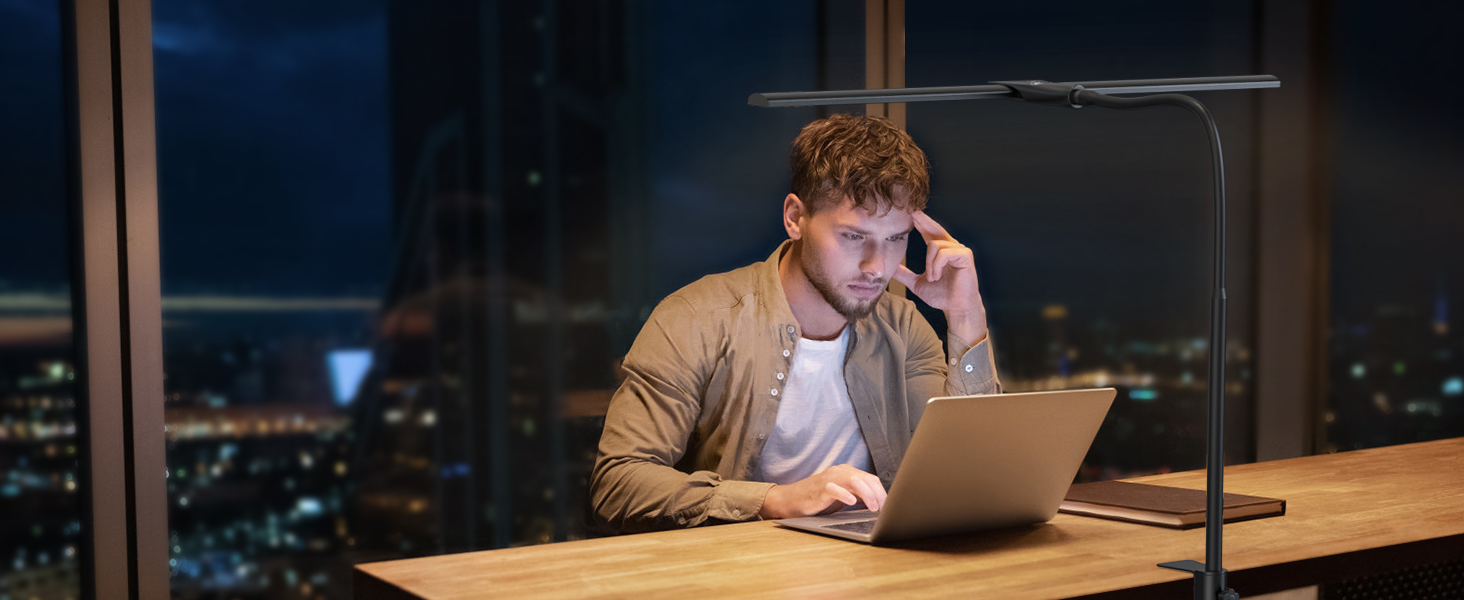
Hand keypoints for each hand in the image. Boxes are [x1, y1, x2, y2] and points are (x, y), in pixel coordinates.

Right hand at [757, 464, 886, 518]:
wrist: (791, 500)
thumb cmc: (817, 500)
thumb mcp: (841, 497)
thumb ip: (857, 496)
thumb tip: (878, 505)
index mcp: (846, 472)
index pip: (870, 478)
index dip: (881, 492)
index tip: (888, 506)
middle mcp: (839, 472)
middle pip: (865, 478)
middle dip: (878, 494)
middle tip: (883, 508)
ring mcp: (829, 478)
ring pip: (854, 480)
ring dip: (867, 494)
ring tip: (873, 507)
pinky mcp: (819, 488)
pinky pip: (834, 488)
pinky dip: (845, 494)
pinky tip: (852, 502)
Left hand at [890, 211, 988, 342]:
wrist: (955, 308)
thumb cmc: (940, 296)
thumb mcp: (916, 283)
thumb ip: (904, 274)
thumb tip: (889, 267)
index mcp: (940, 252)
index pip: (929, 234)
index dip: (921, 224)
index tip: (911, 215)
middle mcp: (951, 248)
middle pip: (935, 229)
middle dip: (924, 221)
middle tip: (913, 213)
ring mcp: (959, 251)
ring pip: (935, 245)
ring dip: (929, 263)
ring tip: (932, 277)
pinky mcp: (965, 256)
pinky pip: (944, 253)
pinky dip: (936, 265)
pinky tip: (936, 276)